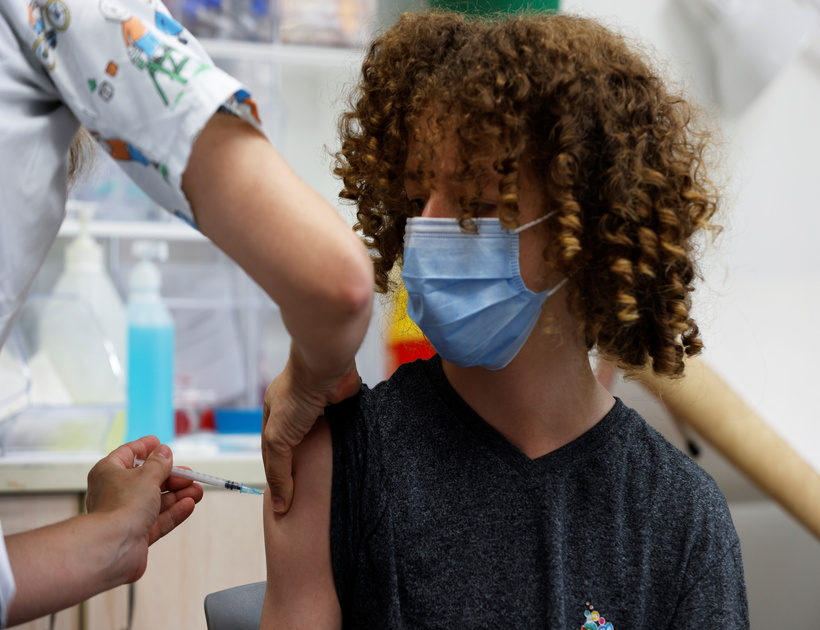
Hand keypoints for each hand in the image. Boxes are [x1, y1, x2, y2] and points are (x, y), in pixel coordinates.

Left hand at [85, 436, 203, 582]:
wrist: (113, 547)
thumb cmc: (124, 504)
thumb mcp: (147, 475)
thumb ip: (159, 463)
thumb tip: (163, 452)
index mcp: (109, 473)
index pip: (128, 454)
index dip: (145, 448)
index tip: (160, 443)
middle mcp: (115, 493)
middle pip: (147, 480)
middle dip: (172, 477)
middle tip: (190, 475)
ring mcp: (126, 515)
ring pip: (155, 501)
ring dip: (177, 494)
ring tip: (198, 491)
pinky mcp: (136, 534)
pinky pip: (157, 520)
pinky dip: (174, 512)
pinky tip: (189, 504)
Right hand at [262, 351, 360, 513]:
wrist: (326, 367)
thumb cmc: (296, 396)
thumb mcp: (277, 438)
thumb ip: (278, 470)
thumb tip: (279, 506)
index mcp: (274, 414)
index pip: (273, 451)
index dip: (278, 474)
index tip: (285, 499)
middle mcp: (295, 410)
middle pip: (297, 446)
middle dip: (302, 466)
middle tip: (308, 495)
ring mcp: (320, 409)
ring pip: (320, 441)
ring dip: (323, 457)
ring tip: (329, 484)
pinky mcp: (341, 407)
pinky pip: (341, 432)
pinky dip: (341, 446)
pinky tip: (345, 462)